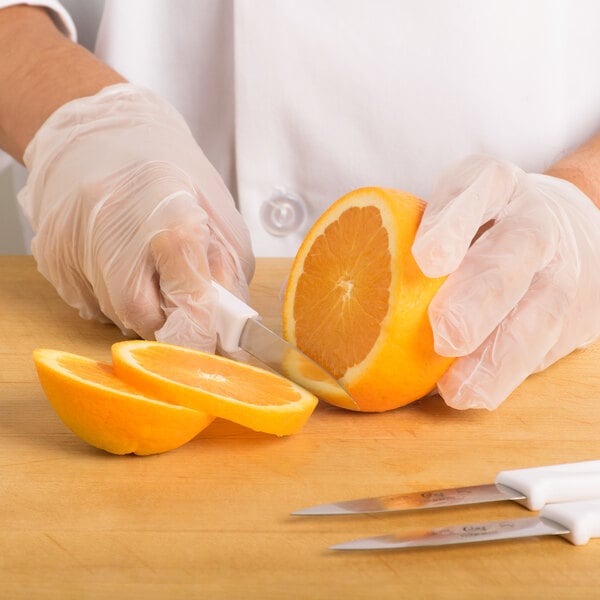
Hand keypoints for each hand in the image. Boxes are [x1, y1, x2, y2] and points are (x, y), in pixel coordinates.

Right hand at [19, 84, 253, 350]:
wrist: (101, 133)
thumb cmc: (169, 171)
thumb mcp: (218, 214)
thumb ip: (226, 274)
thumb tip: (226, 327)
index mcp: (171, 218)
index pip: (188, 303)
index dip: (200, 332)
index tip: (207, 337)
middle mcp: (116, 232)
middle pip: (145, 318)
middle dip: (168, 318)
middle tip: (177, 295)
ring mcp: (76, 244)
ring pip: (115, 313)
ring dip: (140, 305)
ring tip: (145, 263)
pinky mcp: (51, 255)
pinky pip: (88, 302)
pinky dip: (110, 295)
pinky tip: (116, 259)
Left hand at [412, 155, 599, 408]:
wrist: (565, 227)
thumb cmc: (482, 225)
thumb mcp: (451, 211)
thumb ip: (409, 237)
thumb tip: (345, 292)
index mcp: (497, 184)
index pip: (479, 187)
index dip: (454, 221)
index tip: (426, 258)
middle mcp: (536, 220)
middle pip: (516, 252)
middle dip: (480, 297)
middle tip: (445, 334)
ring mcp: (567, 266)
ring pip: (543, 310)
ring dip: (500, 356)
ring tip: (459, 389)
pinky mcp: (580, 312)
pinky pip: (548, 345)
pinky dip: (511, 372)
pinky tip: (479, 390)